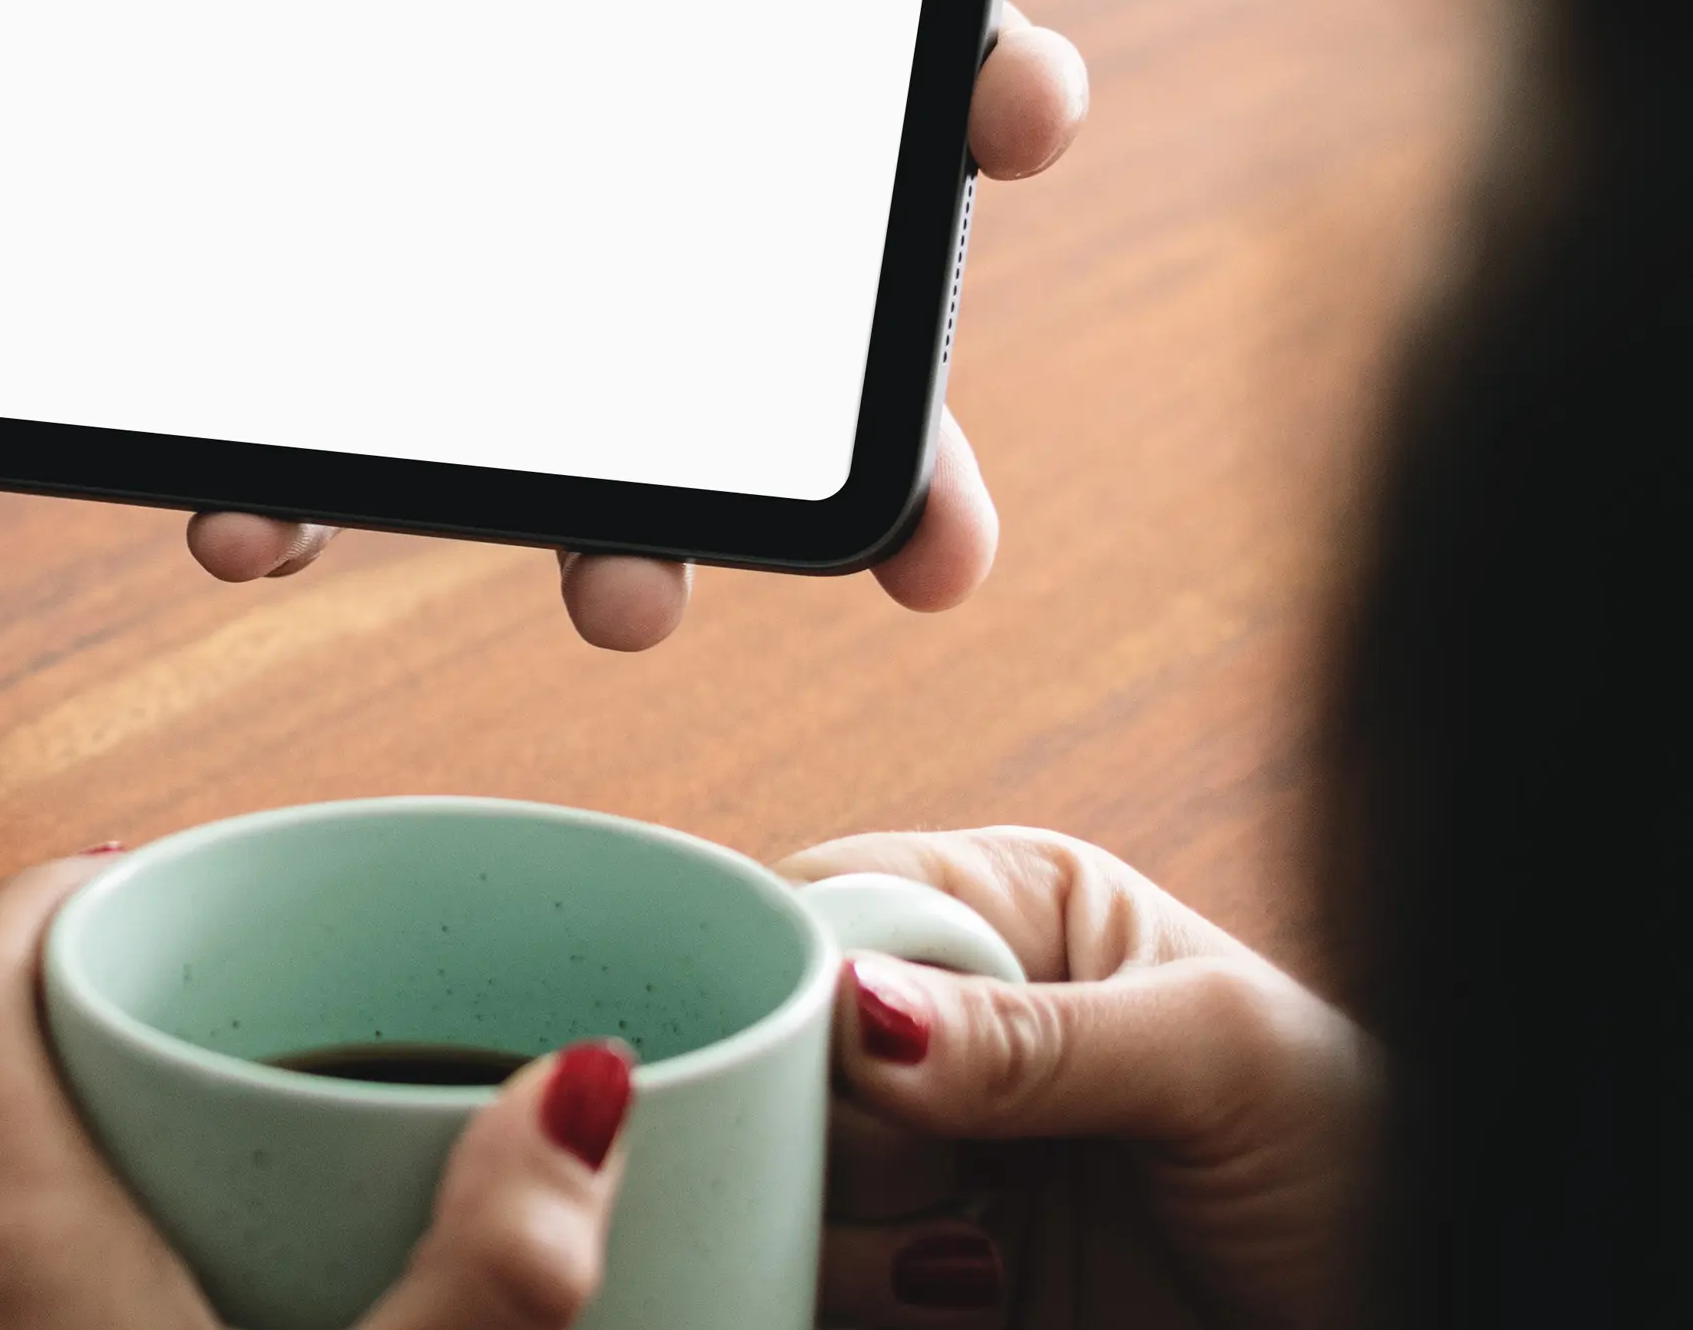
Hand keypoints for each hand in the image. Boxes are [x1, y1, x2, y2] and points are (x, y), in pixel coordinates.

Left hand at [0, 852, 637, 1329]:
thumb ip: (489, 1266)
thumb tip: (579, 1088)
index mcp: (10, 1244)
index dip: (39, 897)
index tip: (128, 855)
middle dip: (79, 1038)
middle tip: (214, 1023)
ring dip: (55, 1168)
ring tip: (198, 1173)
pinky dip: (33, 1277)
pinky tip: (150, 1318)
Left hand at [188, 7, 1089, 646]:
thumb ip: (924, 21)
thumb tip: (1034, 100)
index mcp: (767, 245)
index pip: (866, 403)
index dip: (911, 505)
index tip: (933, 575)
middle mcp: (628, 324)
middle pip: (664, 481)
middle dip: (646, 557)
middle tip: (628, 605)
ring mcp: (476, 341)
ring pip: (482, 484)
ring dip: (423, 546)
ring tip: (412, 590)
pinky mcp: (323, 346)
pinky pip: (300, 444)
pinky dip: (271, 500)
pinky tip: (238, 523)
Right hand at [784, 829, 1375, 1329]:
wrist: (1405, 1322)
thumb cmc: (1360, 1163)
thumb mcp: (1217, 1059)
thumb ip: (1036, 1034)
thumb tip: (858, 1012)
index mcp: (1011, 914)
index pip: (833, 895)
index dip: (810, 973)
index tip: (850, 1053)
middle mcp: (952, 1024)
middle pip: (780, 1037)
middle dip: (834, 1113)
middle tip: (933, 1163)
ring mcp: (932, 1155)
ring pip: (778, 1162)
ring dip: (855, 1220)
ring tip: (972, 1249)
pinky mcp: (921, 1272)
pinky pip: (815, 1272)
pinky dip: (860, 1295)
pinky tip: (967, 1299)